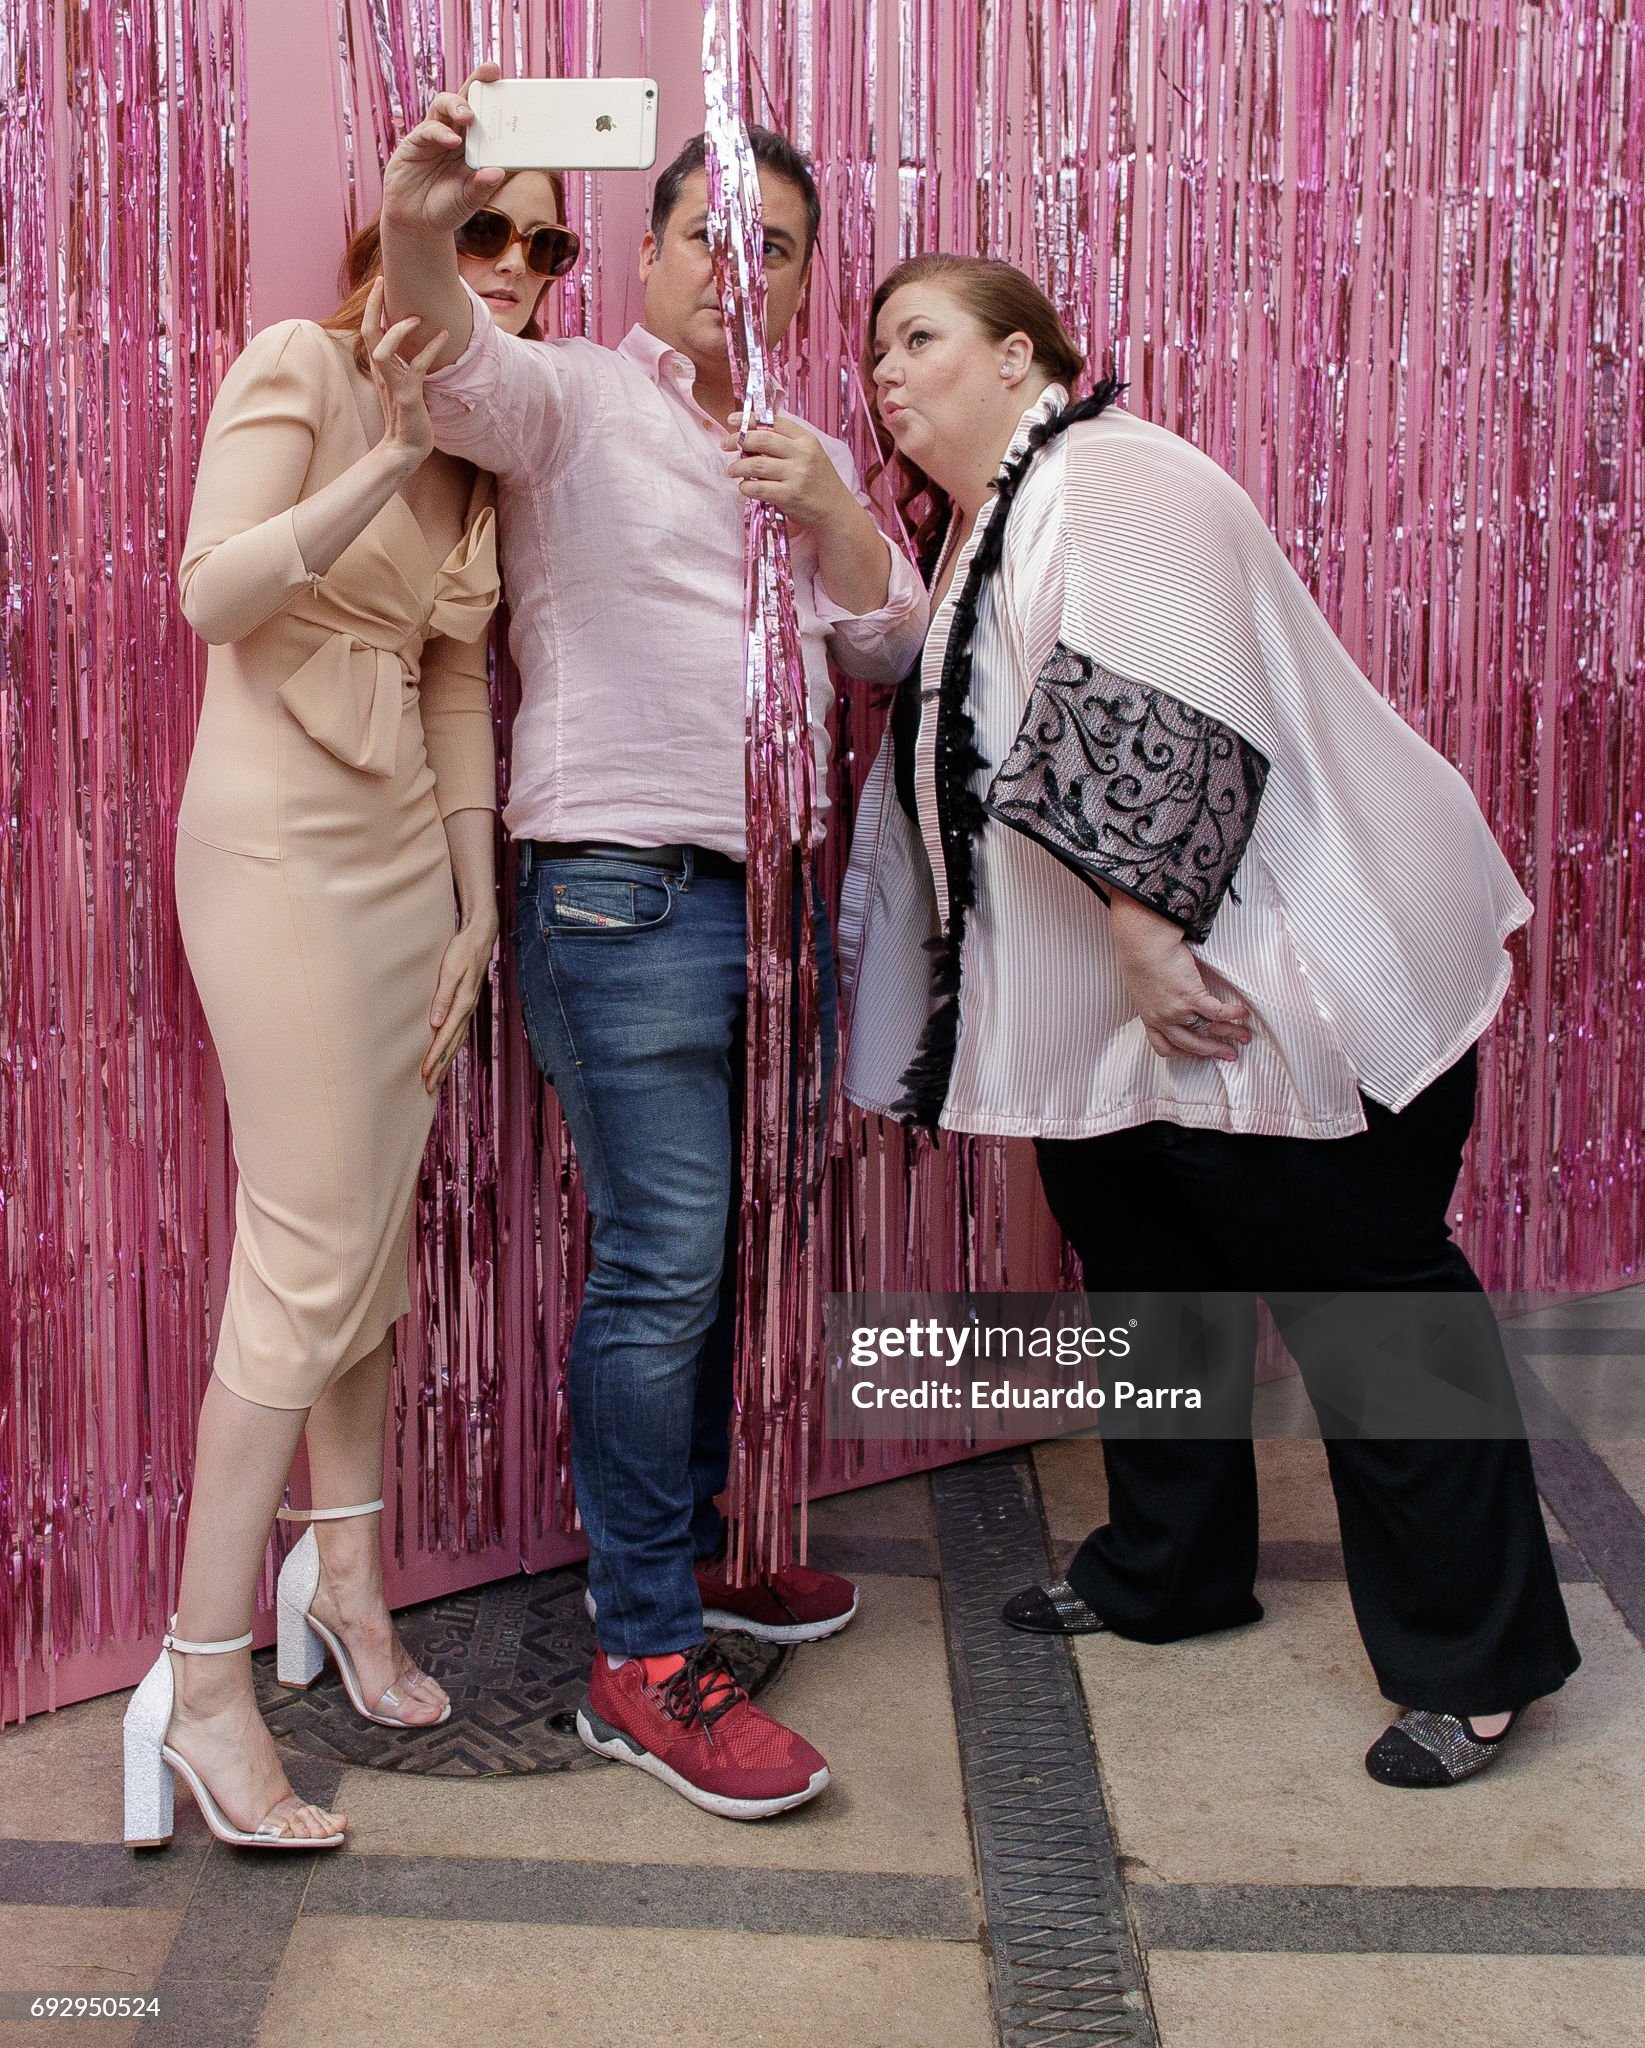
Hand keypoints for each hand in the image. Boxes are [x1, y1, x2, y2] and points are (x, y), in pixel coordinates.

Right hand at [361, 280, 446, 468]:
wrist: (406, 449)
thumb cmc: (409, 418)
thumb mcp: (404, 386)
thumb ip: (404, 366)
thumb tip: (415, 348)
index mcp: (381, 368)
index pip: (369, 331)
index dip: (371, 307)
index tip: (379, 284)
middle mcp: (382, 373)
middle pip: (368, 332)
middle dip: (372, 305)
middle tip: (381, 282)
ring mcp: (393, 384)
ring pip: (382, 350)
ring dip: (398, 331)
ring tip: (418, 317)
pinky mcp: (408, 396)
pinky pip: (416, 369)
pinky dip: (430, 351)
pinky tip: (444, 336)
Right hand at [380, 66, 504, 236]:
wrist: (416, 223)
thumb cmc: (446, 208)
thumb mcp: (468, 200)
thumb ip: (482, 187)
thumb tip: (499, 172)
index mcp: (474, 145)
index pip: (487, 116)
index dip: (497, 99)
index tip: (512, 86)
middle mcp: (456, 134)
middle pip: (467, 99)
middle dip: (478, 82)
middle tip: (492, 71)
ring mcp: (435, 135)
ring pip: (445, 106)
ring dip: (458, 105)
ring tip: (469, 116)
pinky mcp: (415, 143)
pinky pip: (429, 129)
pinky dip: (441, 132)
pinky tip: (451, 141)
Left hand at [422, 910, 498, 1090]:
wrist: (480, 937)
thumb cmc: (462, 951)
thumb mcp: (450, 970)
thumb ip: (442, 996)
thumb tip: (435, 1023)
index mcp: (462, 1004)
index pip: (446, 1038)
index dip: (435, 1057)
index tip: (425, 1074)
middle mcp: (466, 1010)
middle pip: (453, 1046)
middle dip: (440, 1067)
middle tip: (429, 1088)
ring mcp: (468, 1008)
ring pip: (457, 1042)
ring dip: (446, 1061)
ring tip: (436, 1079)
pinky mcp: (466, 1004)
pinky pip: (459, 1032)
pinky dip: (452, 1047)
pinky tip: (446, 1053)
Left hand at [724, 413, 857, 532]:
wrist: (835, 511)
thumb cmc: (819, 483)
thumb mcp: (810, 455)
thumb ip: (786, 444)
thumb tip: (751, 437)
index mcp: (806, 439)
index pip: (774, 422)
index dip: (750, 419)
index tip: (732, 420)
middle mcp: (802, 454)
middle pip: (762, 439)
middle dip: (738, 440)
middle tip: (725, 445)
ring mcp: (796, 475)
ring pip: (756, 464)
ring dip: (738, 466)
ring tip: (732, 470)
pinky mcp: (790, 495)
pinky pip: (758, 488)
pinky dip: (746, 487)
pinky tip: (744, 487)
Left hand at [1108, 893, 1251, 1061]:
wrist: (1142, 943)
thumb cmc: (1139, 957)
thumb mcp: (1143, 987)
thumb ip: (1156, 999)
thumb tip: (1170, 998)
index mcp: (1149, 1017)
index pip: (1165, 1046)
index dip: (1184, 1053)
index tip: (1199, 1054)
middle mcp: (1162, 1019)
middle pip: (1190, 1045)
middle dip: (1213, 1051)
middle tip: (1229, 1054)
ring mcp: (1176, 1011)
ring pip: (1207, 1030)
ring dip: (1229, 1034)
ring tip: (1244, 1036)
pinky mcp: (1190, 997)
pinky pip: (1216, 1012)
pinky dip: (1232, 1014)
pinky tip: (1242, 1013)